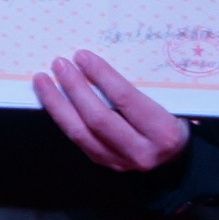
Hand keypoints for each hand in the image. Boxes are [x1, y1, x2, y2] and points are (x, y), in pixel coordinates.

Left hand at [34, 50, 190, 172]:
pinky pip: (77, 138)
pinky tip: (51, 99)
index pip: (125, 100)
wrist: (176, 162)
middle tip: (60, 64)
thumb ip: (145, 88)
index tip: (83, 57)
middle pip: (98, 118)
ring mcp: (119, 161)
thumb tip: (104, 64)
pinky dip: (61, 116)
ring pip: (80, 132)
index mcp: (163, 132)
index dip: (102, 76)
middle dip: (75, 88)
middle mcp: (141, 151)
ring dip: (57, 104)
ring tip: (43, 80)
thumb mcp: (172, 104)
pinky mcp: (103, 162)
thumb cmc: (173, 121)